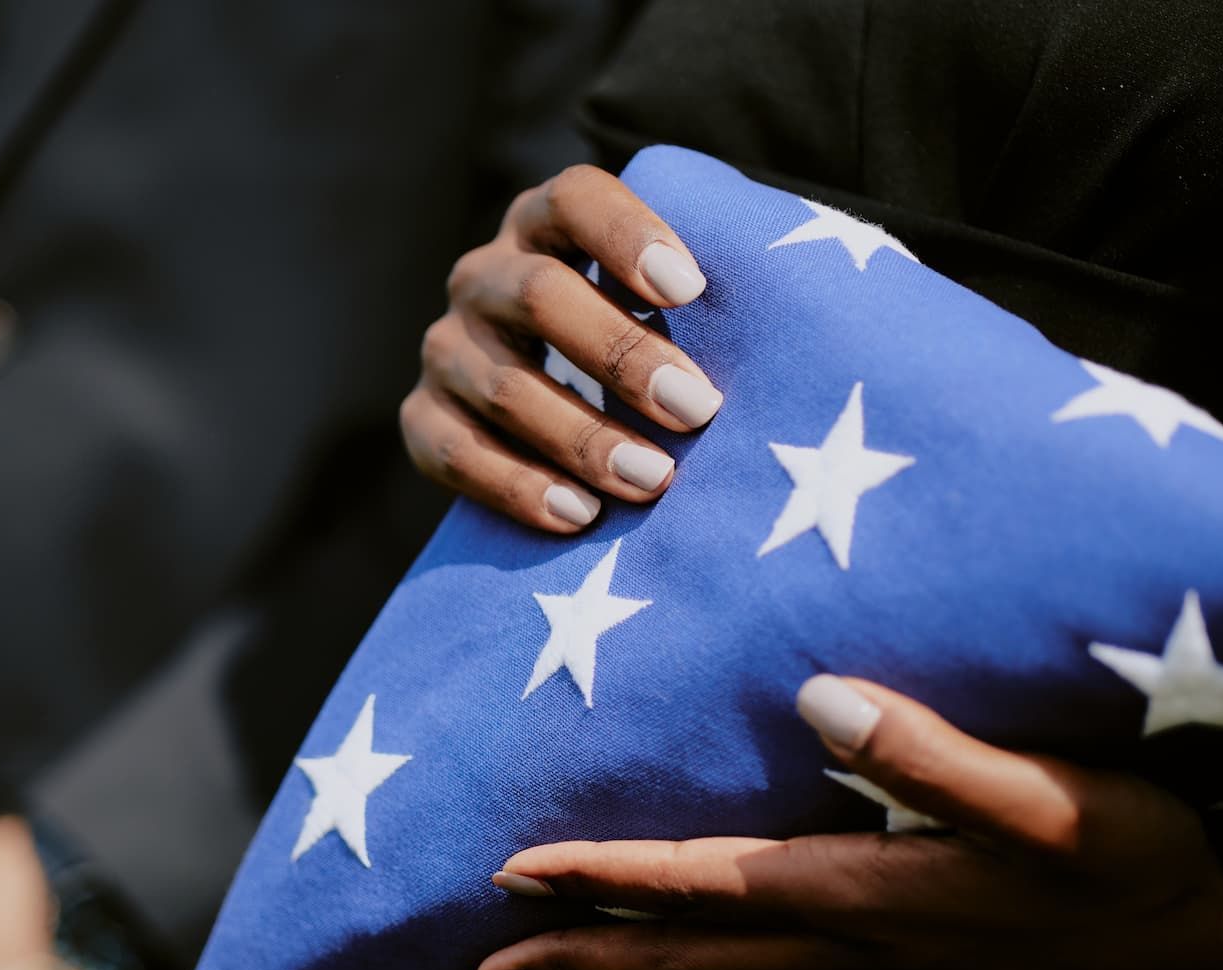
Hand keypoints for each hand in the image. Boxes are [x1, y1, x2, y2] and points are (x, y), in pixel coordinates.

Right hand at [401, 164, 723, 532]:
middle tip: (697, 411)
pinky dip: (515, 487)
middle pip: (539, 296)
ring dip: (581, 438)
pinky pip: (454, 454)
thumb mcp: (679, 307)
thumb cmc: (657, 351)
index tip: (692, 291)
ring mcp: (447, 348)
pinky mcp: (421, 420)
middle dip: (621, 356)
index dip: (627, 236)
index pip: (575, 200)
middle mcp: (485, 276)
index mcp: (548, 225)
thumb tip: (801, 298)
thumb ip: (714, 292)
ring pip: (501, 386)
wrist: (560, 428)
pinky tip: (577, 516)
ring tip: (650, 481)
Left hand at [470, 676, 1222, 969]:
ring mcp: (869, 963)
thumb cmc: (1133, 869)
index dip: (608, 878)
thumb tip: (822, 696)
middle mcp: (849, 942)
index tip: (513, 874)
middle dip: (580, 962)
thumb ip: (940, 755)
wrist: (1208, 958)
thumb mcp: (1055, 804)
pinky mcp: (895, 961)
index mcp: (870, 894)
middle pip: (685, 960)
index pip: (706, 886)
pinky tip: (675, 962)